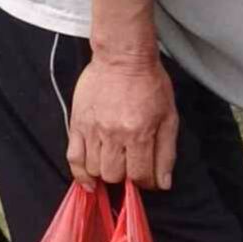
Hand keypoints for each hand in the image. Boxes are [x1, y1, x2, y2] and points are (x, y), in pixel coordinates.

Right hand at [67, 53, 178, 188]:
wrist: (122, 57)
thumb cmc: (149, 83)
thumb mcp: (169, 116)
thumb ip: (166, 152)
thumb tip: (162, 183)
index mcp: (139, 133)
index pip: (140, 175)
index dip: (146, 182)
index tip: (147, 177)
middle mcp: (114, 135)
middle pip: (115, 175)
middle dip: (125, 176)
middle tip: (130, 166)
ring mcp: (93, 130)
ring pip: (95, 169)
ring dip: (105, 173)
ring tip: (113, 165)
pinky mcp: (77, 124)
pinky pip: (73, 157)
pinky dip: (79, 174)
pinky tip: (88, 181)